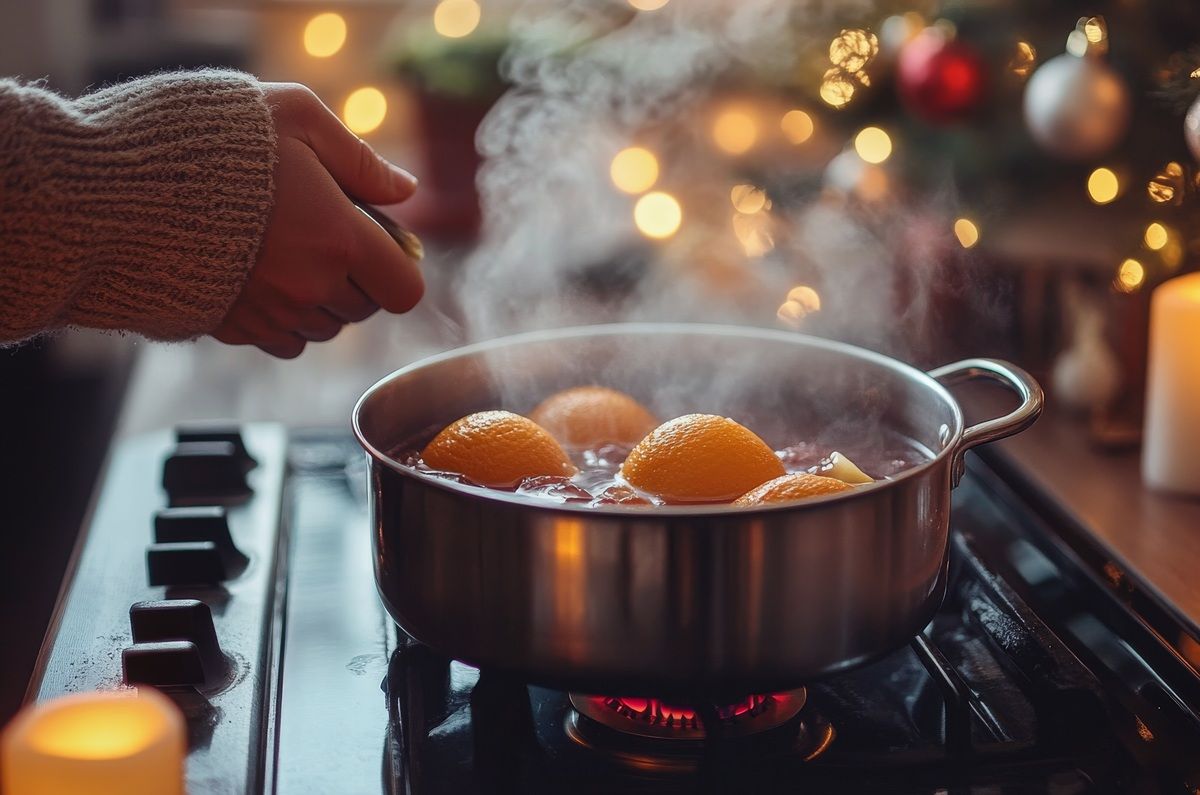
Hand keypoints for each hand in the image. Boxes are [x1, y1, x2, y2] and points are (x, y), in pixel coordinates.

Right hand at [213, 83, 422, 357]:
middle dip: (357, 277)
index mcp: (341, 239)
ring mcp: (271, 314)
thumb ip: (361, 160)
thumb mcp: (299, 118)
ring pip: (325, 328)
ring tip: (287, 251)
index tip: (380, 243)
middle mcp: (312, 287)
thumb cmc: (213, 140)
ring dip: (320, 298)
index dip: (399, 268)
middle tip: (323, 233)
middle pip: (365, 310)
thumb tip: (405, 190)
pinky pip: (284, 342)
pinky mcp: (233, 329)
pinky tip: (260, 278)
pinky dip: (284, 320)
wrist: (118, 183)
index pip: (405, 290)